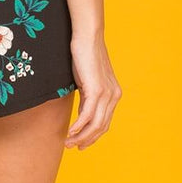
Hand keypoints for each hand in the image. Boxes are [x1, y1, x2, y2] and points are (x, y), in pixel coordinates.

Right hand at [65, 33, 121, 149]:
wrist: (87, 35)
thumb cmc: (84, 53)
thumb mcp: (87, 78)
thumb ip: (88, 93)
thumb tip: (81, 108)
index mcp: (113, 94)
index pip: (104, 122)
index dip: (93, 135)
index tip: (80, 142)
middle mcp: (113, 96)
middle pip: (101, 127)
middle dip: (87, 140)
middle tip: (73, 146)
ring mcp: (106, 94)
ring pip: (95, 125)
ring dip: (81, 137)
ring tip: (68, 142)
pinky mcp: (96, 90)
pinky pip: (87, 116)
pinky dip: (78, 127)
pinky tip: (70, 132)